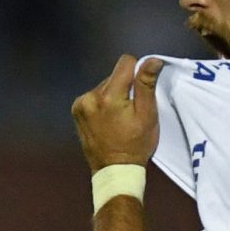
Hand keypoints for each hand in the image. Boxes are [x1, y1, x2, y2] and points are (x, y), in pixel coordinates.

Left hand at [72, 54, 162, 168]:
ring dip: (113, 96)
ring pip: (104, 86)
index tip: (140, 91)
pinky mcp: (76, 110)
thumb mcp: (147, 115)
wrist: (115, 171)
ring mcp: (80, 104)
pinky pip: (94, 97)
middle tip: (130, 111)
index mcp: (109, 96)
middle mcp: (90, 96)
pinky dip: (102, 104)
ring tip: (119, 118)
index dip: (137, 72)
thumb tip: (153, 59)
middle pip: (114, 76)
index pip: (126, 62)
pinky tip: (108, 120)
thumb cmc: (135, 145)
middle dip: (125, 88)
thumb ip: (147, 84)